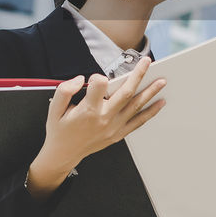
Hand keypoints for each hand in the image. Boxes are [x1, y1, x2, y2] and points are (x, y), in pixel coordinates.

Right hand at [32, 57, 165, 176]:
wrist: (64, 154)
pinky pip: (138, 122)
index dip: (98, 77)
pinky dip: (150, 112)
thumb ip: (65, 90)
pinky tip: (160, 103)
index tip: (96, 78)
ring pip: (135, 106)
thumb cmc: (60, 129)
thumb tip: (80, 79)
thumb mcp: (54, 108)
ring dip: (150, 92)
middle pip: (125, 92)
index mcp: (88, 110)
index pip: (99, 85)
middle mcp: (104, 118)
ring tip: (161, 81)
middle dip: (138, 75)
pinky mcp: (118, 134)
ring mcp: (113, 127)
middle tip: (147, 62)